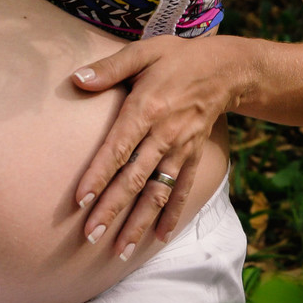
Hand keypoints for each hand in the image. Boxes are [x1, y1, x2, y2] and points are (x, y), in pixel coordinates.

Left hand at [71, 34, 241, 259]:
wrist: (226, 69)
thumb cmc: (178, 58)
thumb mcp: (144, 52)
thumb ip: (109, 68)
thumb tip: (76, 80)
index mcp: (147, 108)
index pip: (118, 148)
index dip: (99, 175)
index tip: (81, 200)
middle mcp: (164, 134)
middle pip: (134, 178)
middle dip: (112, 209)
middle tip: (90, 236)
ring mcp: (181, 149)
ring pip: (157, 192)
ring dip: (138, 222)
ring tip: (120, 251)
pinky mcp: (193, 156)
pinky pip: (181, 190)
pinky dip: (171, 215)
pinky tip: (158, 238)